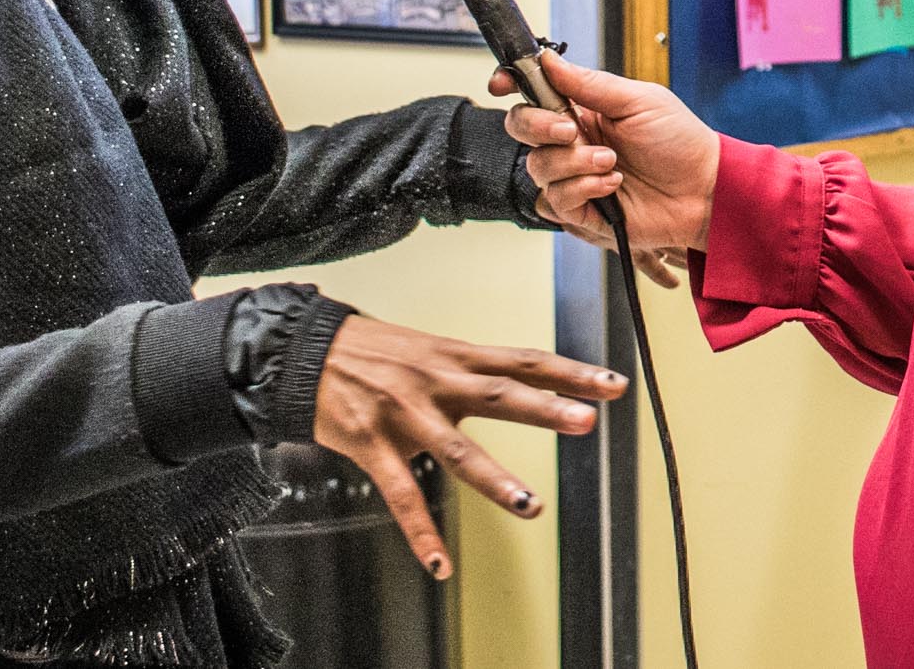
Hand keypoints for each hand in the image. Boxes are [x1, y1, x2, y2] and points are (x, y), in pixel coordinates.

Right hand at [313, 313, 626, 579]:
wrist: (302, 350)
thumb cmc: (369, 351)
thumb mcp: (425, 349)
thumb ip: (467, 371)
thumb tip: (516, 386)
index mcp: (454, 355)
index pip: (523, 360)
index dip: (569, 371)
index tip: (611, 384)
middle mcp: (436, 381)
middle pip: (501, 394)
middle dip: (545, 408)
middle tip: (587, 422)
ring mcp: (405, 413)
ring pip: (457, 450)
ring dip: (496, 480)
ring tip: (532, 507)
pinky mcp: (373, 444)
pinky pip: (402, 495)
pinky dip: (422, 533)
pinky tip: (440, 563)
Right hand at [491, 50, 718, 256]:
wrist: (705, 191)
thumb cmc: (680, 142)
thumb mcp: (638, 101)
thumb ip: (588, 83)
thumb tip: (548, 59)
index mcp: (582, 109)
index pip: (533, 93)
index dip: (511, 85)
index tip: (502, 84)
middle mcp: (572, 141)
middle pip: (521, 128)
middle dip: (538, 126)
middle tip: (572, 129)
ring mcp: (575, 176)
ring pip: (536, 167)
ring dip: (573, 163)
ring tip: (611, 164)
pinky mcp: (583, 211)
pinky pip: (556, 201)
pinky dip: (582, 190)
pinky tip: (612, 187)